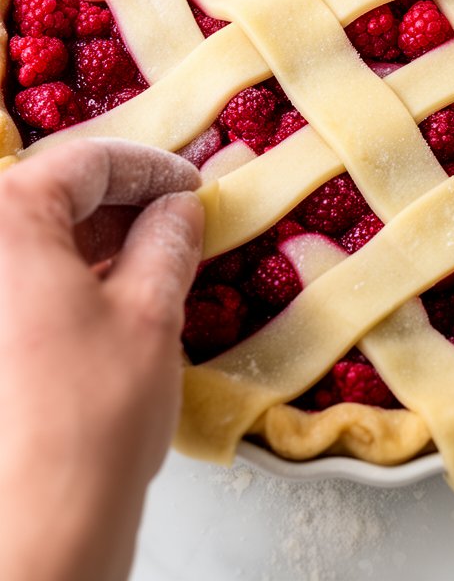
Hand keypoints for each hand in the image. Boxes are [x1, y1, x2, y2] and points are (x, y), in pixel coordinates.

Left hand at [0, 139, 202, 580]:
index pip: (88, 162)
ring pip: (30, 240)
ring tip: (150, 260)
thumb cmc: (87, 421)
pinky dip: (63, 278)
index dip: (152, 168)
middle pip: (51, 196)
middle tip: (177, 220)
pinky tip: (107, 298)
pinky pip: (15, 281)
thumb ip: (168, 241)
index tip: (191, 185)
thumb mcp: (150, 311)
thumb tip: (178, 211)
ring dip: (92, 242)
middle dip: (121, 204)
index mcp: (4, 220)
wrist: (30, 534)